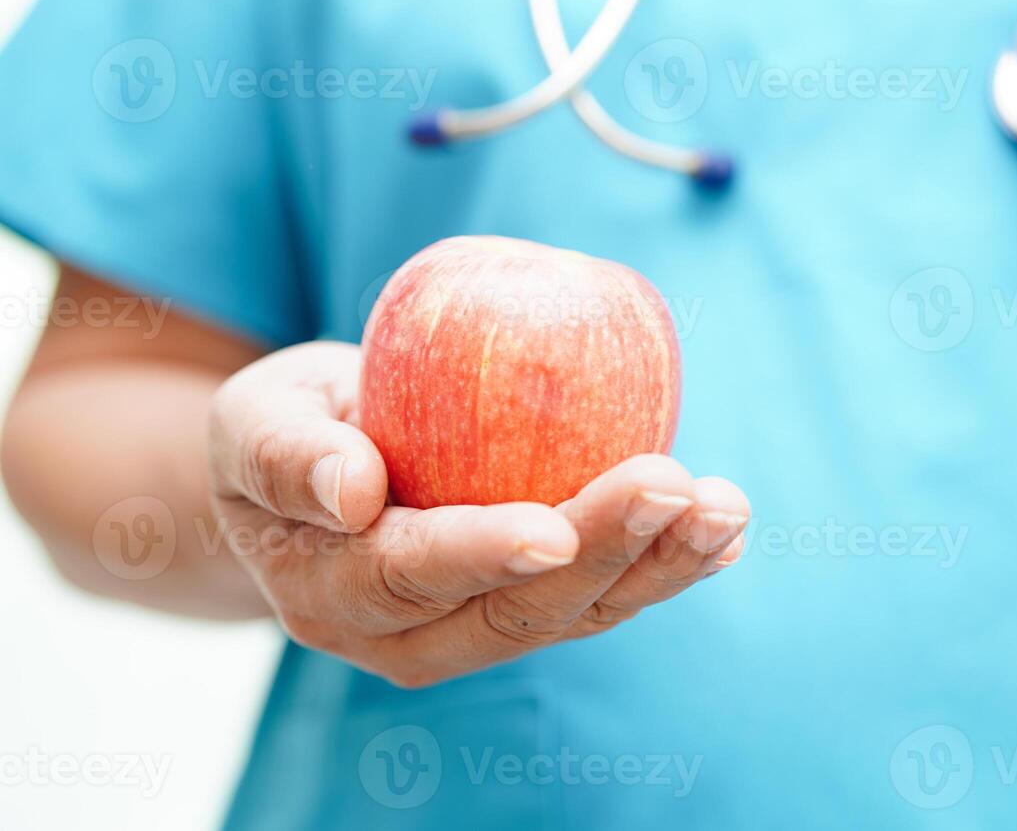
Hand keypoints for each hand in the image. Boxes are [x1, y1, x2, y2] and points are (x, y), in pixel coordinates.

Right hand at [207, 341, 747, 687]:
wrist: (325, 470)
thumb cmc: (289, 430)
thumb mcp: (253, 419)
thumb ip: (284, 452)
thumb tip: (351, 490)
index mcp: (332, 590)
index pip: (411, 576)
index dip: (482, 552)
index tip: (552, 526)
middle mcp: (410, 635)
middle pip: (517, 608)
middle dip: (604, 551)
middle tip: (675, 484)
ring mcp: (479, 629)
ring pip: (578, 613)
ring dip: (660, 565)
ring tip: (726, 510)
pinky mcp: (533, 605)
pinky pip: (605, 597)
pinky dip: (668, 566)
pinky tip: (724, 535)